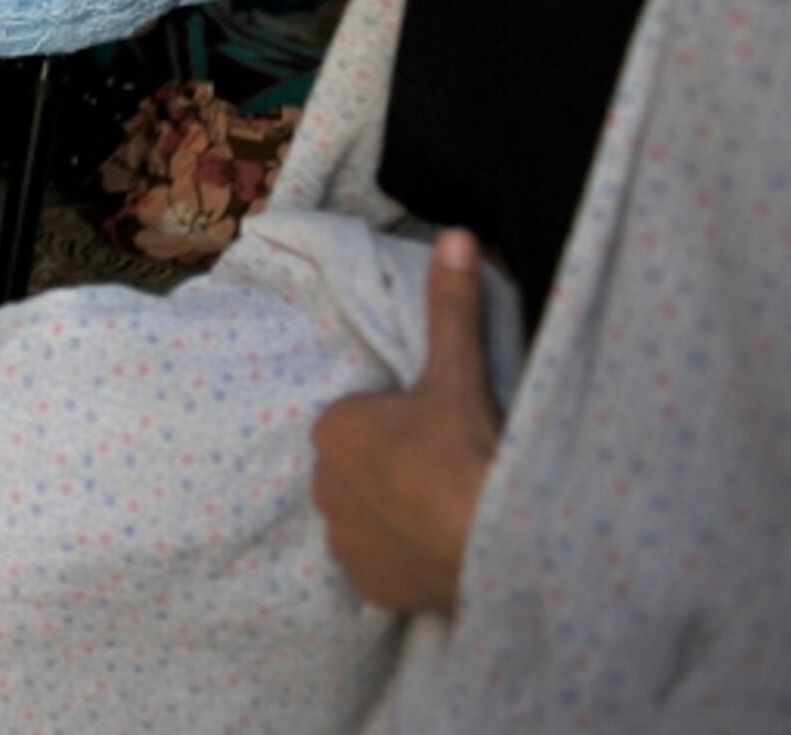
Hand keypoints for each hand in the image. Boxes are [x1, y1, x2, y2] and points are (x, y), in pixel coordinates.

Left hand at [310, 229, 501, 611]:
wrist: (499, 542)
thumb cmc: (470, 450)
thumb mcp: (458, 372)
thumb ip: (450, 306)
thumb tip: (455, 236)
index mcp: (332, 429)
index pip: (360, 421)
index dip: (402, 425)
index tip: (440, 433)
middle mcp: (322, 486)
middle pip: (361, 469)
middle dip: (394, 469)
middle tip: (449, 471)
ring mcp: (343, 541)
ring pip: (367, 516)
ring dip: (397, 514)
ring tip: (449, 511)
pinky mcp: (367, 586)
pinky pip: (379, 565)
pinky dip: (403, 559)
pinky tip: (439, 549)